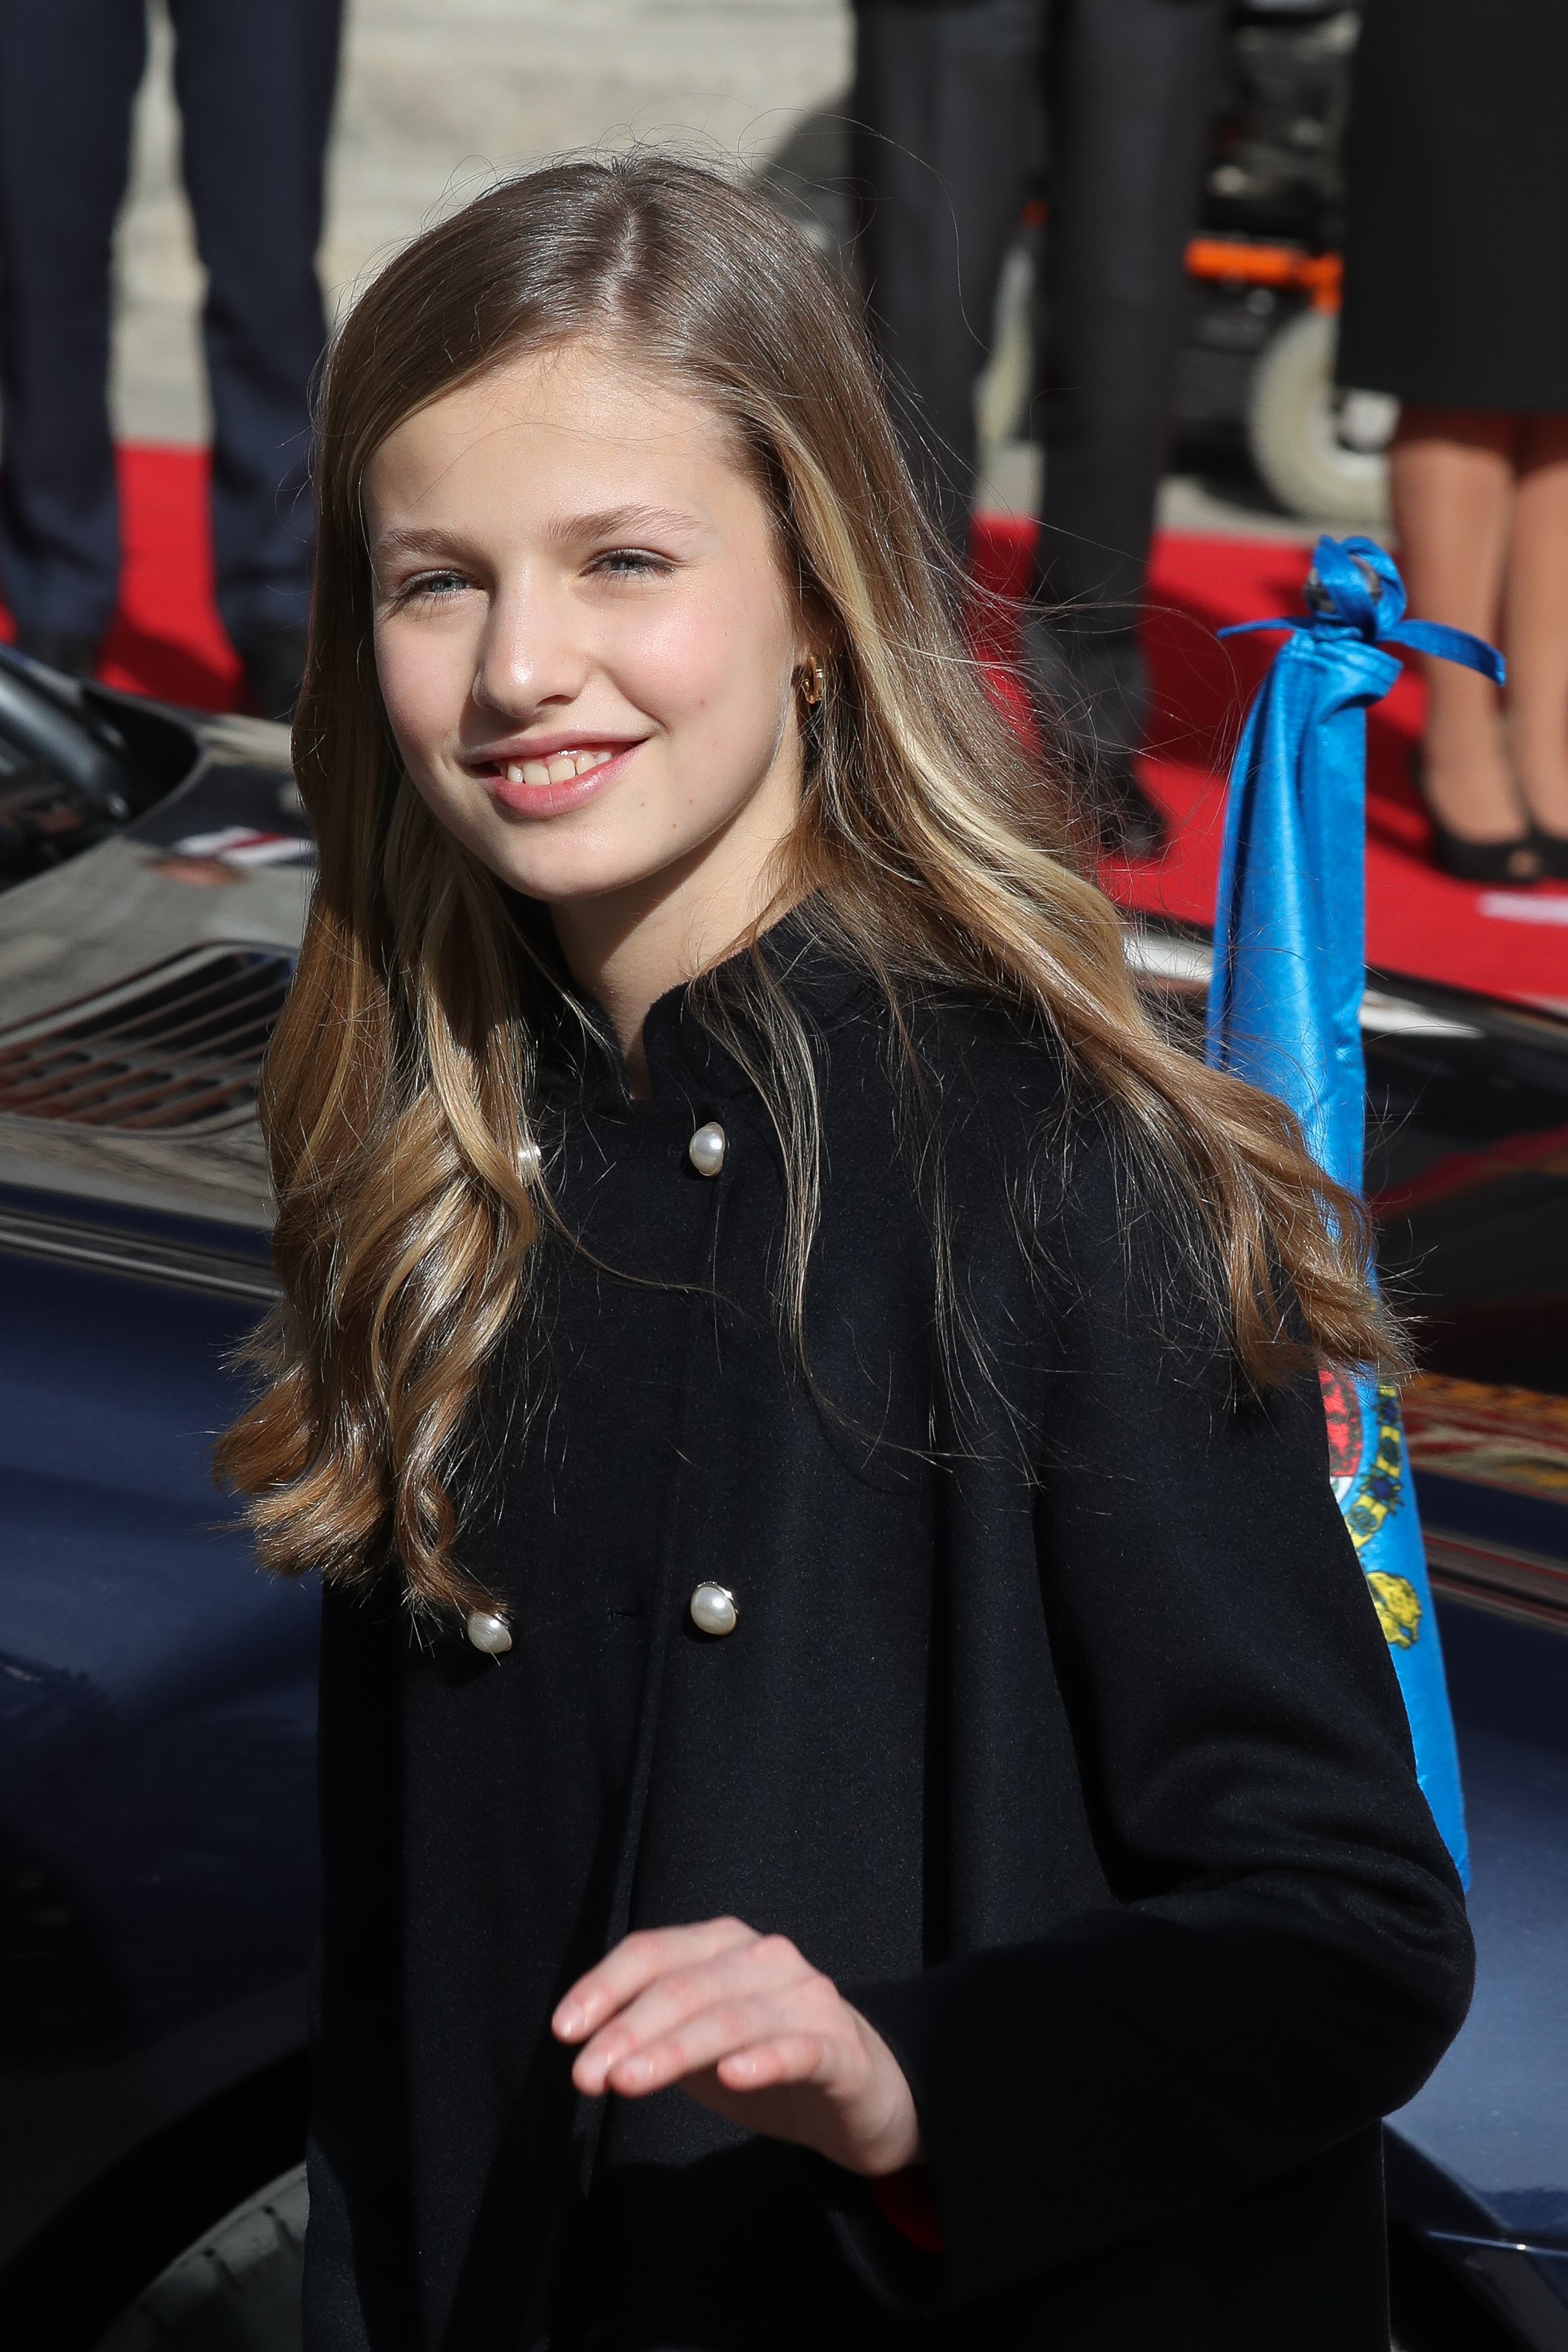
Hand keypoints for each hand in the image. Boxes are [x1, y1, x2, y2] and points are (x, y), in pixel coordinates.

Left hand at [552, 1916, 921, 2178]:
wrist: (858, 2096)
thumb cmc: (763, 2059)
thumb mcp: (697, 2042)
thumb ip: (652, 2030)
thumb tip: (584, 2041)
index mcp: (724, 1945)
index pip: (654, 1952)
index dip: (604, 1986)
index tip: (564, 2031)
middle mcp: (766, 1958)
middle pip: (686, 1986)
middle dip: (628, 2029)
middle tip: (585, 2076)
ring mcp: (809, 1999)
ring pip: (731, 2018)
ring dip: (673, 2049)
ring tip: (626, 2081)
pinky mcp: (843, 2049)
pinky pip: (800, 2048)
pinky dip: (764, 2059)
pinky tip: (731, 2077)